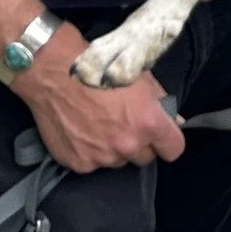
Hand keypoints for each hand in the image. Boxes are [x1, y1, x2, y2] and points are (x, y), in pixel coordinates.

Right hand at [10, 22, 185, 172]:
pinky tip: (80, 130)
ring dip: (113, 149)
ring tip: (98, 125)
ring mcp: (102, 157)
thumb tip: (175, 121)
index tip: (160, 136)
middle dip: (138, 144)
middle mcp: (127, 145)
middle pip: (144, 158)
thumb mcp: (140, 77)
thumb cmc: (101, 68)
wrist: (55, 72)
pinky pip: (92, 163)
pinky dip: (88, 151)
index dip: (168, 142)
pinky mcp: (78, 163)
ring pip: (117, 161)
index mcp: (149, 123)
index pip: (174, 150)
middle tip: (123, 124)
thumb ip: (161, 103)